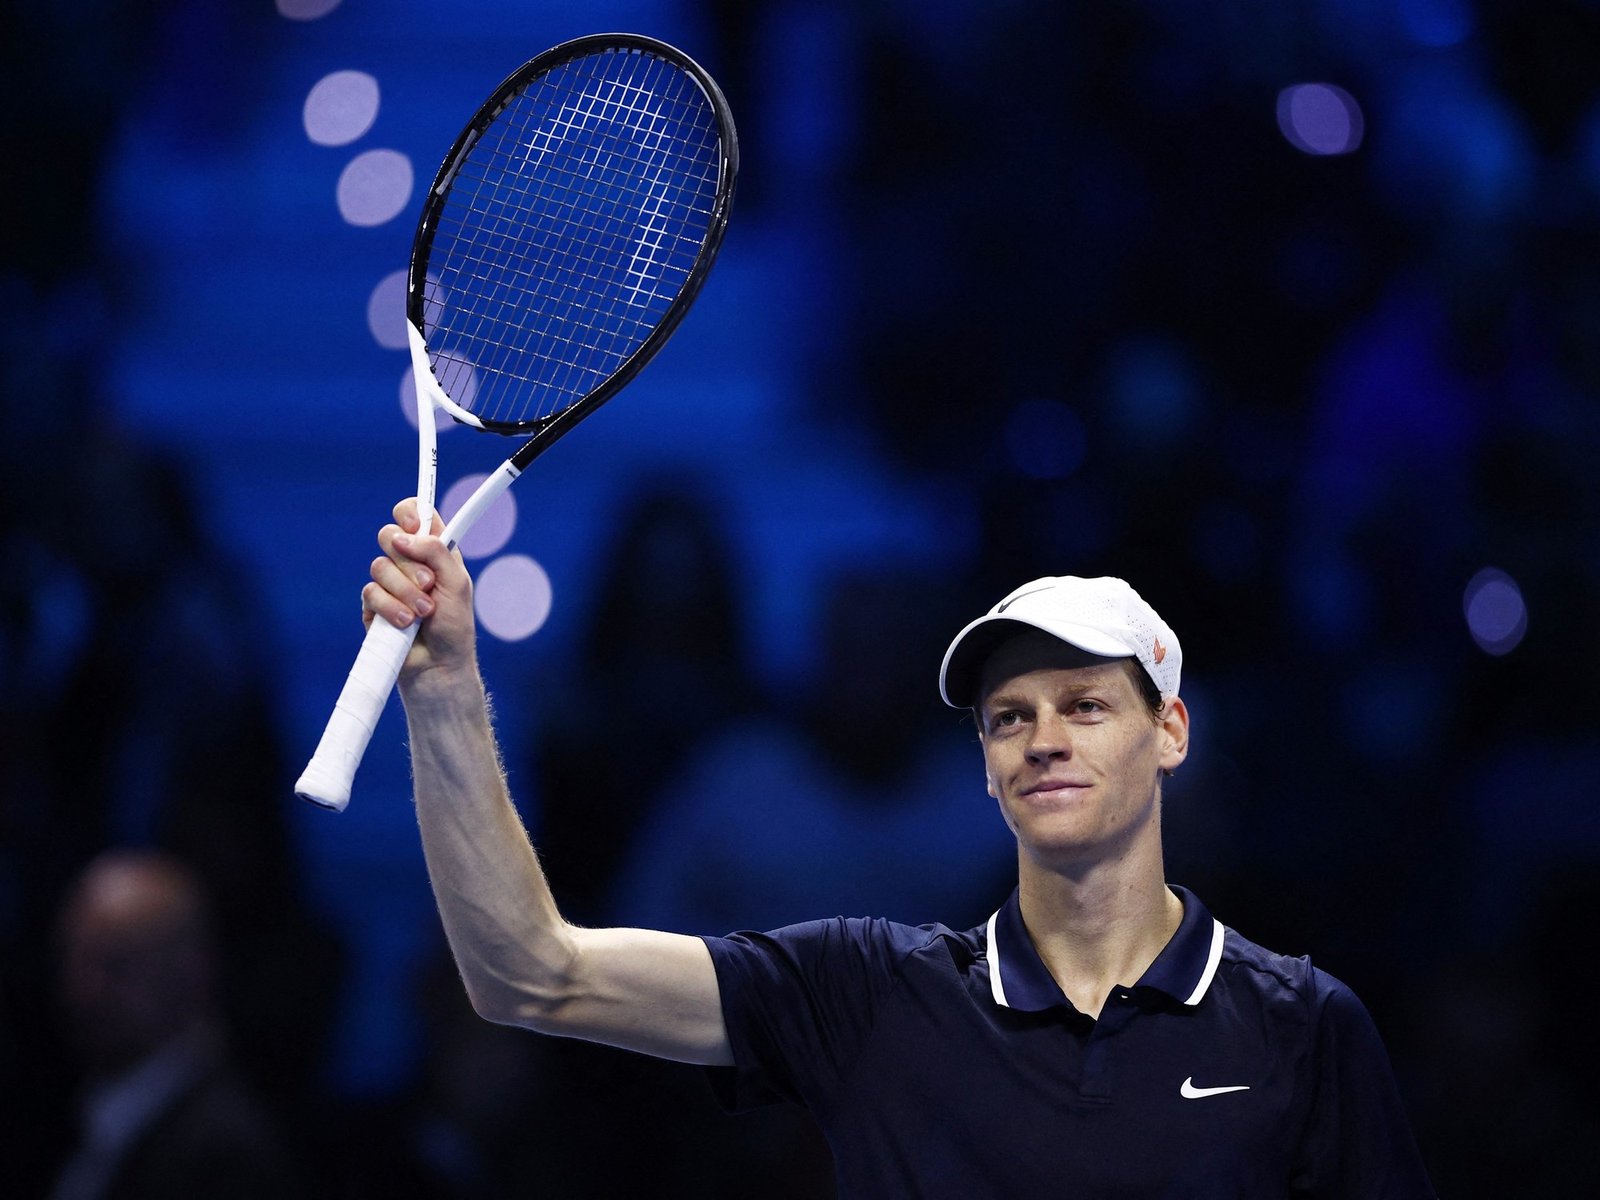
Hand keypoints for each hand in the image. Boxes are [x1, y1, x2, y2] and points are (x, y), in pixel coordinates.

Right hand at [363, 498, 477, 686]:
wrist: (438, 665)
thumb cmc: (454, 626)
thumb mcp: (457, 584)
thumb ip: (437, 552)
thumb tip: (405, 536)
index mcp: (433, 551)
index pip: (415, 515)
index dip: (410, 513)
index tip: (414, 527)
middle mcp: (409, 563)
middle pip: (389, 535)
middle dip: (409, 562)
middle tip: (429, 584)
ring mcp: (389, 583)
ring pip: (379, 566)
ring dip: (405, 591)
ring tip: (424, 613)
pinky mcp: (372, 605)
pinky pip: (370, 592)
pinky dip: (391, 608)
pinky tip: (405, 623)